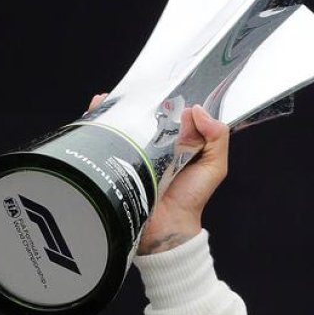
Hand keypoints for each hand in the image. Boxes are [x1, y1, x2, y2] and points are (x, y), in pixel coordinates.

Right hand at [86, 94, 229, 254]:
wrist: (164, 228)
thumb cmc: (190, 199)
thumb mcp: (214, 167)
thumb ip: (217, 139)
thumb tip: (197, 110)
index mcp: (177, 142)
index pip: (169, 113)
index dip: (165, 98)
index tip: (160, 86)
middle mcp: (153, 145)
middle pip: (141, 115)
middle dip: (135, 101)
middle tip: (133, 92)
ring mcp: (131, 152)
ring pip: (120, 123)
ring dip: (113, 109)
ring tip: (110, 98)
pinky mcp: (113, 161)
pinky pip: (102, 139)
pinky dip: (97, 123)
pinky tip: (97, 109)